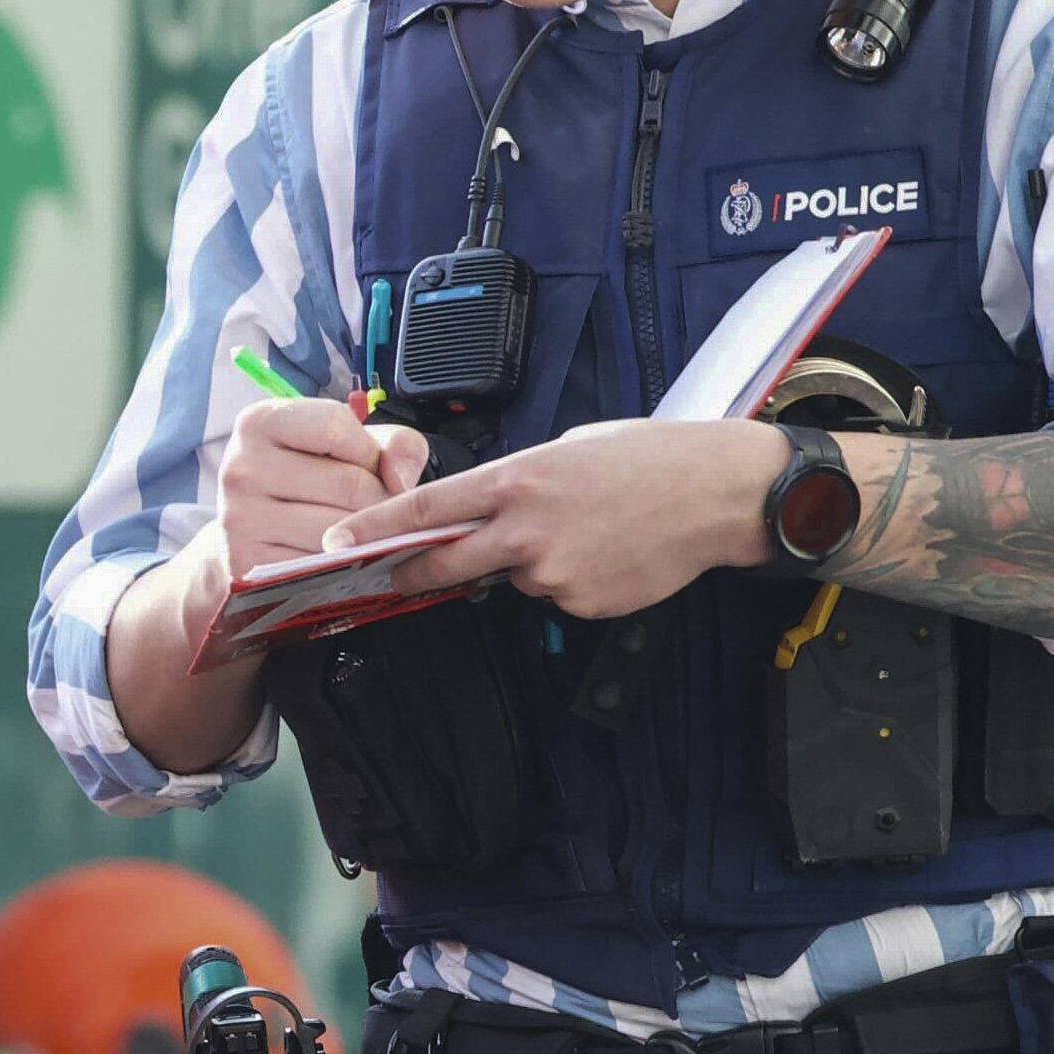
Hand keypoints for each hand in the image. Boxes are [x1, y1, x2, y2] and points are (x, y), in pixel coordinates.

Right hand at [195, 391, 430, 587]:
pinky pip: (323, 565)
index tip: (366, 466)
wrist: (248, 537)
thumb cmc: (304, 484)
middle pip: (349, 483)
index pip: (335, 426)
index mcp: (259, 423)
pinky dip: (342, 564)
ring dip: (365, 536)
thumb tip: (401, 480)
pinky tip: (336, 556)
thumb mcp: (347, 447)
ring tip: (355, 532)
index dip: (367, 450)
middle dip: (378, 500)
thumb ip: (394, 445)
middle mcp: (241, 467)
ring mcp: (240, 518)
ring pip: (341, 528)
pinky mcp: (248, 563)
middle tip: (373, 509)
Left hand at [325, 414, 776, 619]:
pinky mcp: (581, 604)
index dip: (373, 530)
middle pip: (444, 565)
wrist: (717, 494)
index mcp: (515, 481)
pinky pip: (554, 595)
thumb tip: (480, 507)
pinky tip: (605, 552)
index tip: (336, 544)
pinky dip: (568, 579)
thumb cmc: (646, 459)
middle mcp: (525, 531)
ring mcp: (553, 573)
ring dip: (526, 562)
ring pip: (511, 578)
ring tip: (582, 531)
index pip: (425, 511)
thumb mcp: (566, 449)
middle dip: (415, 573)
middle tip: (397, 575)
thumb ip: (514, 482)